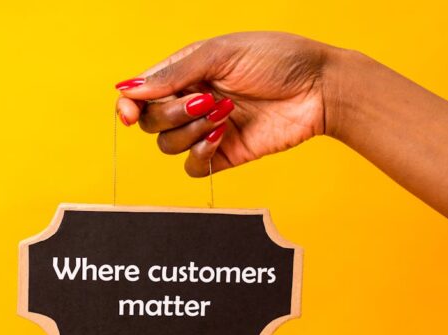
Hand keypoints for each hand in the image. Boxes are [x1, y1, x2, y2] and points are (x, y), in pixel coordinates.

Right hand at [116, 32, 337, 176]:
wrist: (320, 88)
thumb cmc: (276, 58)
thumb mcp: (221, 54)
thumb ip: (174, 73)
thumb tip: (130, 90)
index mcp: (185, 72)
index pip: (141, 94)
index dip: (128, 105)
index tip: (128, 112)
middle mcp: (191, 101)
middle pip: (150, 122)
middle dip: (171, 113)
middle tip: (205, 99)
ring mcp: (206, 129)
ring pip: (168, 145)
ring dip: (190, 131)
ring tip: (224, 113)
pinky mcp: (225, 154)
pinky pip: (193, 168)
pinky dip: (200, 155)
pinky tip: (223, 136)